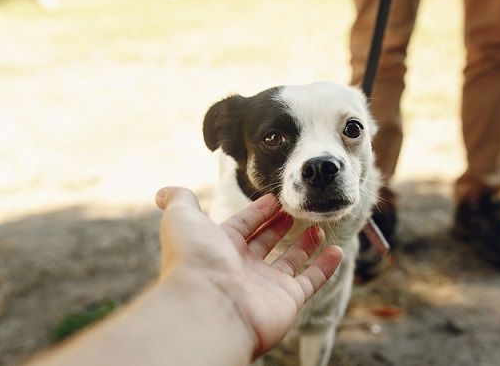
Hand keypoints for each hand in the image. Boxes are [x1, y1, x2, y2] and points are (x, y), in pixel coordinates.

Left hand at [155, 187, 342, 356]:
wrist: (208, 307)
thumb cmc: (194, 260)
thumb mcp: (182, 218)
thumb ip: (179, 200)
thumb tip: (163, 191)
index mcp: (219, 247)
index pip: (243, 224)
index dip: (258, 210)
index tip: (275, 197)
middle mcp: (242, 268)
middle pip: (265, 242)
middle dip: (280, 225)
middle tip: (297, 209)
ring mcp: (265, 286)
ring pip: (290, 261)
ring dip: (305, 243)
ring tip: (317, 225)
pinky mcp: (287, 301)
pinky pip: (311, 281)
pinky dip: (325, 267)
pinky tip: (336, 251)